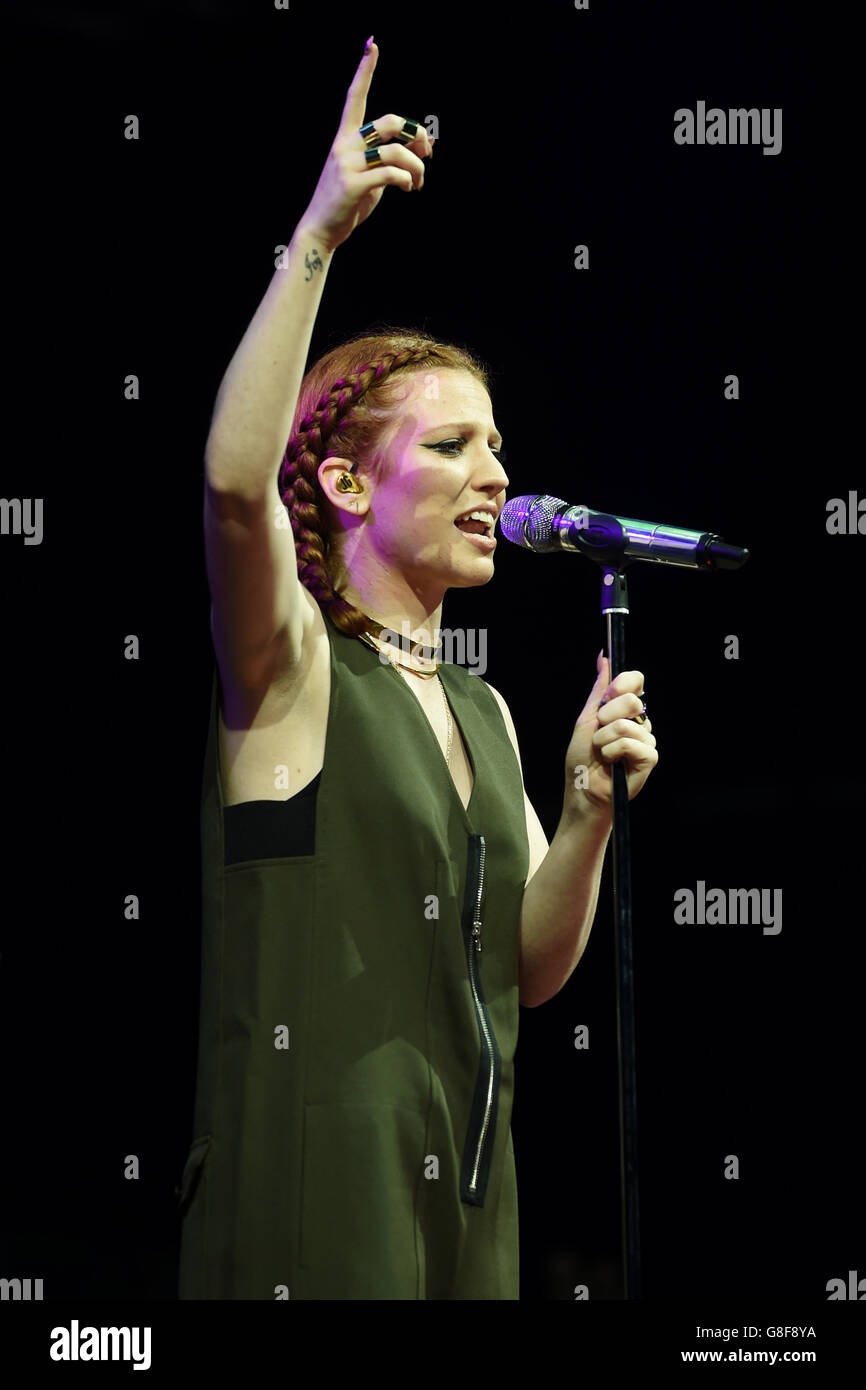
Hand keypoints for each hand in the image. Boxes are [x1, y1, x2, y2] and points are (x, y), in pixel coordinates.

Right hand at [297, 39, 433, 252]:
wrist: (322, 229)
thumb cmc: (348, 201)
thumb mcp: (371, 174)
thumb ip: (391, 156)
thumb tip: (423, 145)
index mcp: (346, 137)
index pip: (355, 98)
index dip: (364, 71)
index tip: (372, 46)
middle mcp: (345, 145)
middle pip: (390, 122)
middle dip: (416, 135)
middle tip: (428, 153)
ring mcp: (347, 164)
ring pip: (396, 151)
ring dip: (417, 167)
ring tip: (418, 182)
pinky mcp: (353, 184)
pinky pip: (391, 173)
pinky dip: (407, 179)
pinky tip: (410, 188)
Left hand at [564, 651, 657, 817]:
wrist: (582, 788)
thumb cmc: (582, 757)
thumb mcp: (587, 719)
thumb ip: (599, 690)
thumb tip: (603, 657)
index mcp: (625, 710)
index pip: (636, 680)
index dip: (623, 683)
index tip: (608, 695)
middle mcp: (640, 722)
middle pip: (633, 700)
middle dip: (607, 716)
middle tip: (599, 732)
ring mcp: (647, 739)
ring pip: (627, 725)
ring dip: (604, 740)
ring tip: (602, 753)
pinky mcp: (650, 757)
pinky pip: (630, 744)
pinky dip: (612, 753)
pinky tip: (612, 764)